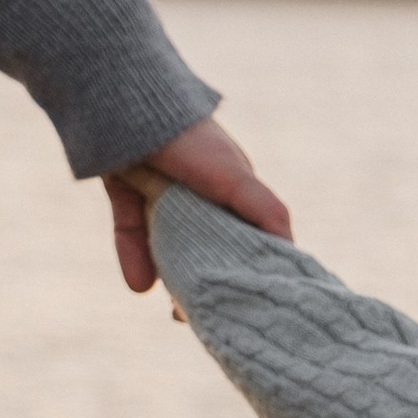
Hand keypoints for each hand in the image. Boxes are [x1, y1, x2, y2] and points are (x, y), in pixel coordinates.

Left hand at [105, 113, 291, 293]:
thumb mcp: (236, 180)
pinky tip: (139, 285)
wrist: (125, 103)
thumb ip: (268, 213)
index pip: (246, 232)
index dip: (249, 265)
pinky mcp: (125, 186)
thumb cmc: (191, 142)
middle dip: (207, 277)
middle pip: (203, 243)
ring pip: (165, 241)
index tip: (249, 299)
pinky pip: (130, 228)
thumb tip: (292, 257)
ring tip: (176, 310)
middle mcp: (197, 189)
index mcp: (233, 186)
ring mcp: (158, 187)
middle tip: (208, 314)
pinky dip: (133, 255)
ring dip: (170, 275)